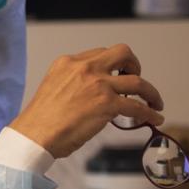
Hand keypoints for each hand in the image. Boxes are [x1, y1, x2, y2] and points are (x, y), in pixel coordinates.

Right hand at [9, 44, 164, 158]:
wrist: (34, 134)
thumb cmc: (41, 118)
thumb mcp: (54, 86)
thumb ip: (74, 82)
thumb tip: (95, 94)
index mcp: (68, 62)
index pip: (100, 54)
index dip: (113, 65)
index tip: (118, 76)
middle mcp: (85, 68)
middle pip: (123, 53)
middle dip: (135, 65)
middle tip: (136, 79)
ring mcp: (98, 85)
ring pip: (138, 81)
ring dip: (151, 92)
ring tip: (154, 102)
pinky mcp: (107, 104)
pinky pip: (138, 106)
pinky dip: (150, 112)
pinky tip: (155, 118)